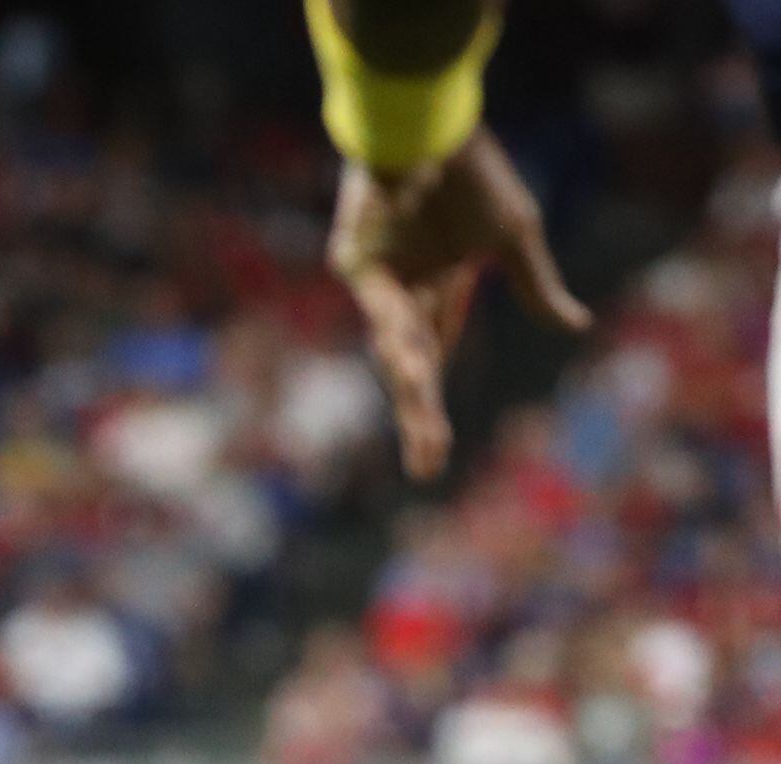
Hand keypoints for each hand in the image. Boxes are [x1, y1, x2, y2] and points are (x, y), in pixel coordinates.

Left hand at [329, 128, 589, 480]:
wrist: (433, 130)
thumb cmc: (472, 176)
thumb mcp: (514, 235)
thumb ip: (536, 286)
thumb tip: (577, 326)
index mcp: (436, 292)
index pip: (432, 362)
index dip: (429, 412)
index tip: (434, 461)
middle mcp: (402, 294)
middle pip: (409, 367)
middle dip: (419, 416)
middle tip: (425, 467)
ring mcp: (375, 281)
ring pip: (393, 345)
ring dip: (412, 383)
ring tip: (424, 424)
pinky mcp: (353, 261)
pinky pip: (380, 307)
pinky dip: (399, 335)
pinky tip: (412, 366)